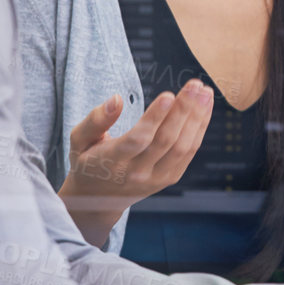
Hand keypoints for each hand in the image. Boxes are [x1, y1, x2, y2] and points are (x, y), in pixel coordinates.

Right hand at [57, 80, 212, 246]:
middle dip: (183, 111)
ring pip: (182, 147)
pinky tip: (205, 107)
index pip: (137, 140)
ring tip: (204, 92)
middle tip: (195, 85)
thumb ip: (95, 120)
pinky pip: (189, 152)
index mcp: (111, 162)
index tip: (168, 96)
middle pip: (165, 141)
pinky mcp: (170, 178)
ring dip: (196, 118)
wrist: (99, 199)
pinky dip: (199, 128)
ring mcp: (156, 178)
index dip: (154, 119)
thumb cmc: (89, 161)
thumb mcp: (79, 140)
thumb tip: (116, 99)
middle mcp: (136, 173)